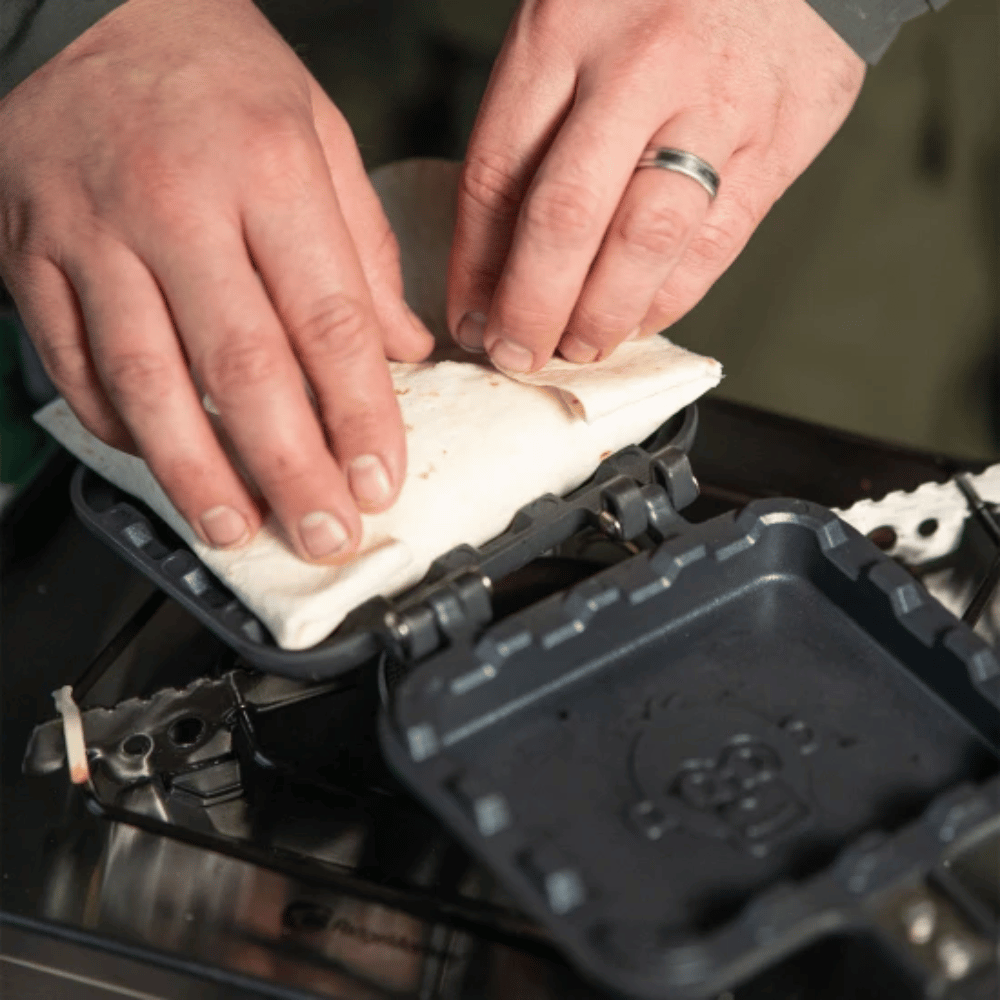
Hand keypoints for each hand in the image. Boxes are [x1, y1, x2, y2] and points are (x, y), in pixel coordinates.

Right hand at [0, 0, 433, 561]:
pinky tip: (157, 461)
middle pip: (243, 368)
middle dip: (290, 468)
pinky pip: (72, 361)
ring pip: (147, 380)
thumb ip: (363, 248)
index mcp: (269, 172)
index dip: (359, 417)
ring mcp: (93, 234)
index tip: (378, 482)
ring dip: (196, 470)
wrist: (81, 0)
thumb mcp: (317, 132)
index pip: (329, 323)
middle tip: (322, 533)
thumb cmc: (212, 69)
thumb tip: (402, 350)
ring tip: (236, 528)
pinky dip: (116, 424)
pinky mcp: (32, 255)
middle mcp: (178, 207)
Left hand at [447, 0, 864, 370]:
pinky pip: (712, 246)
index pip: (497, 175)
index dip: (476, 268)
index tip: (472, 319)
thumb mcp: (570, 24)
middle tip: (517, 354)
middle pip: (566, 217)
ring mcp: (715, 104)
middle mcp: (639, 66)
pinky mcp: (777, 141)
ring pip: (644, 242)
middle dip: (532, 308)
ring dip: (601, 317)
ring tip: (577, 347)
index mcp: (563, 29)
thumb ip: (532, 127)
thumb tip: (496, 262)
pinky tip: (638, 318)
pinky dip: (666, 299)